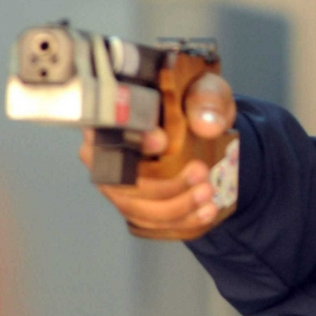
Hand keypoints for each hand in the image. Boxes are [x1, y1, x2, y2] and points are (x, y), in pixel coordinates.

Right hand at [79, 72, 236, 231]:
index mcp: (115, 119)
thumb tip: (205, 123)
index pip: (106, 134)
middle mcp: (108, 156)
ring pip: (138, 208)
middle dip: (163, 184)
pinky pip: (155, 224)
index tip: (162, 140)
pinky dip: (184, 221)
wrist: (209, 127)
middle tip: (200, 171)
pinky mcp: (139, 208)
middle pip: (121, 182)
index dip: (129, 141)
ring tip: (207, 193)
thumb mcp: (207, 90)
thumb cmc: (197, 104)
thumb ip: (207, 99)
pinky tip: (207, 211)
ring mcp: (120, 187)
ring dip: (176, 206)